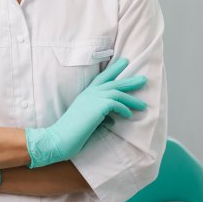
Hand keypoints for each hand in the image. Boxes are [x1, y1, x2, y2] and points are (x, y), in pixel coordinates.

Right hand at [25, 57, 146, 167]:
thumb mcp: (87, 121)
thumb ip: (100, 116)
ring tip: (143, 105)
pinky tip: (129, 115)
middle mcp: (89, 94)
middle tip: (144, 79)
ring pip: (117, 92)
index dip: (113, 70)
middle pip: (112, 81)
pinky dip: (124, 109)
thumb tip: (112, 119)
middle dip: (128, 79)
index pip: (101, 78)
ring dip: (131, 99)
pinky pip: (116, 103)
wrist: (59, 138)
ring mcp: (92, 99)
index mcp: (85, 95)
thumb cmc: (72, 133)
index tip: (124, 63)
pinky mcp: (96, 107)